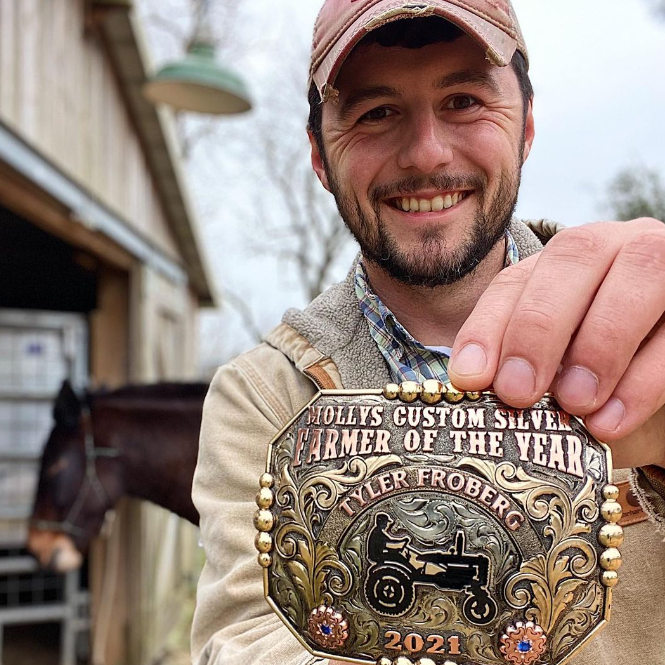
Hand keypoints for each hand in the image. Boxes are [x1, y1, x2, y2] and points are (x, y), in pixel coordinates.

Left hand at [449, 218, 664, 468]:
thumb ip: (525, 368)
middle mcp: (617, 248)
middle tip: (518, 392)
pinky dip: (644, 377)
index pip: (517, 281)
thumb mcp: (558, 371)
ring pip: (640, 272)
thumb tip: (478, 387)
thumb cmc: (605, 380)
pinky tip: (612, 419)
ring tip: (574, 404)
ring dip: (599, 343)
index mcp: (566, 264)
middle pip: (575, 256)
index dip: (488, 326)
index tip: (469, 379)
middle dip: (539, 326)